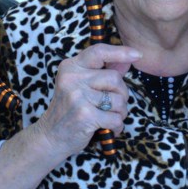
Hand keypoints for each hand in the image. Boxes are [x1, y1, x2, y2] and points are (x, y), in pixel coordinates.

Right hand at [32, 43, 140, 157]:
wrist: (50, 137)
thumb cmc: (70, 110)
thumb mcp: (80, 85)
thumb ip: (103, 72)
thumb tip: (128, 59)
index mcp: (71, 67)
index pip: (99, 52)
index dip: (120, 52)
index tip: (137, 54)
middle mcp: (72, 78)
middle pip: (115, 79)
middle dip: (122, 94)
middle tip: (112, 105)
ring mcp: (78, 96)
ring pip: (119, 100)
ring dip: (120, 113)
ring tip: (107, 117)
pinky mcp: (85, 115)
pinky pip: (116, 118)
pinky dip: (116, 126)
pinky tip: (106, 128)